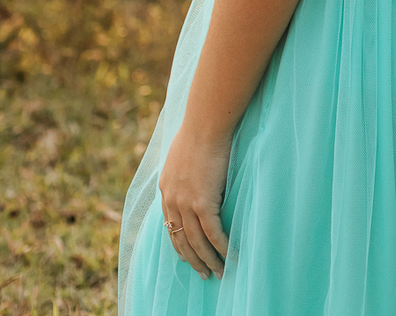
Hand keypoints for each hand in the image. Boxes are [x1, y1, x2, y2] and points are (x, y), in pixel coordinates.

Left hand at [158, 122, 231, 280]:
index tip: (187, 256)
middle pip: (181, 240)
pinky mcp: (202, 202)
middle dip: (193, 260)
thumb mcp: (181, 153)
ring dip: (207, 260)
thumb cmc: (199, 130)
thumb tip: (190, 172)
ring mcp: (186, 203)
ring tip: (218, 272)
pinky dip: (221, 247)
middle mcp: (172, 200)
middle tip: (204, 273)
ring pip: (196, 242)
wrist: (206, 123)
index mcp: (166, 189)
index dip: (180, 243)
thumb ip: (182, 169)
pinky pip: (212, 233)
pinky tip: (229, 255)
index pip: (170, 225)